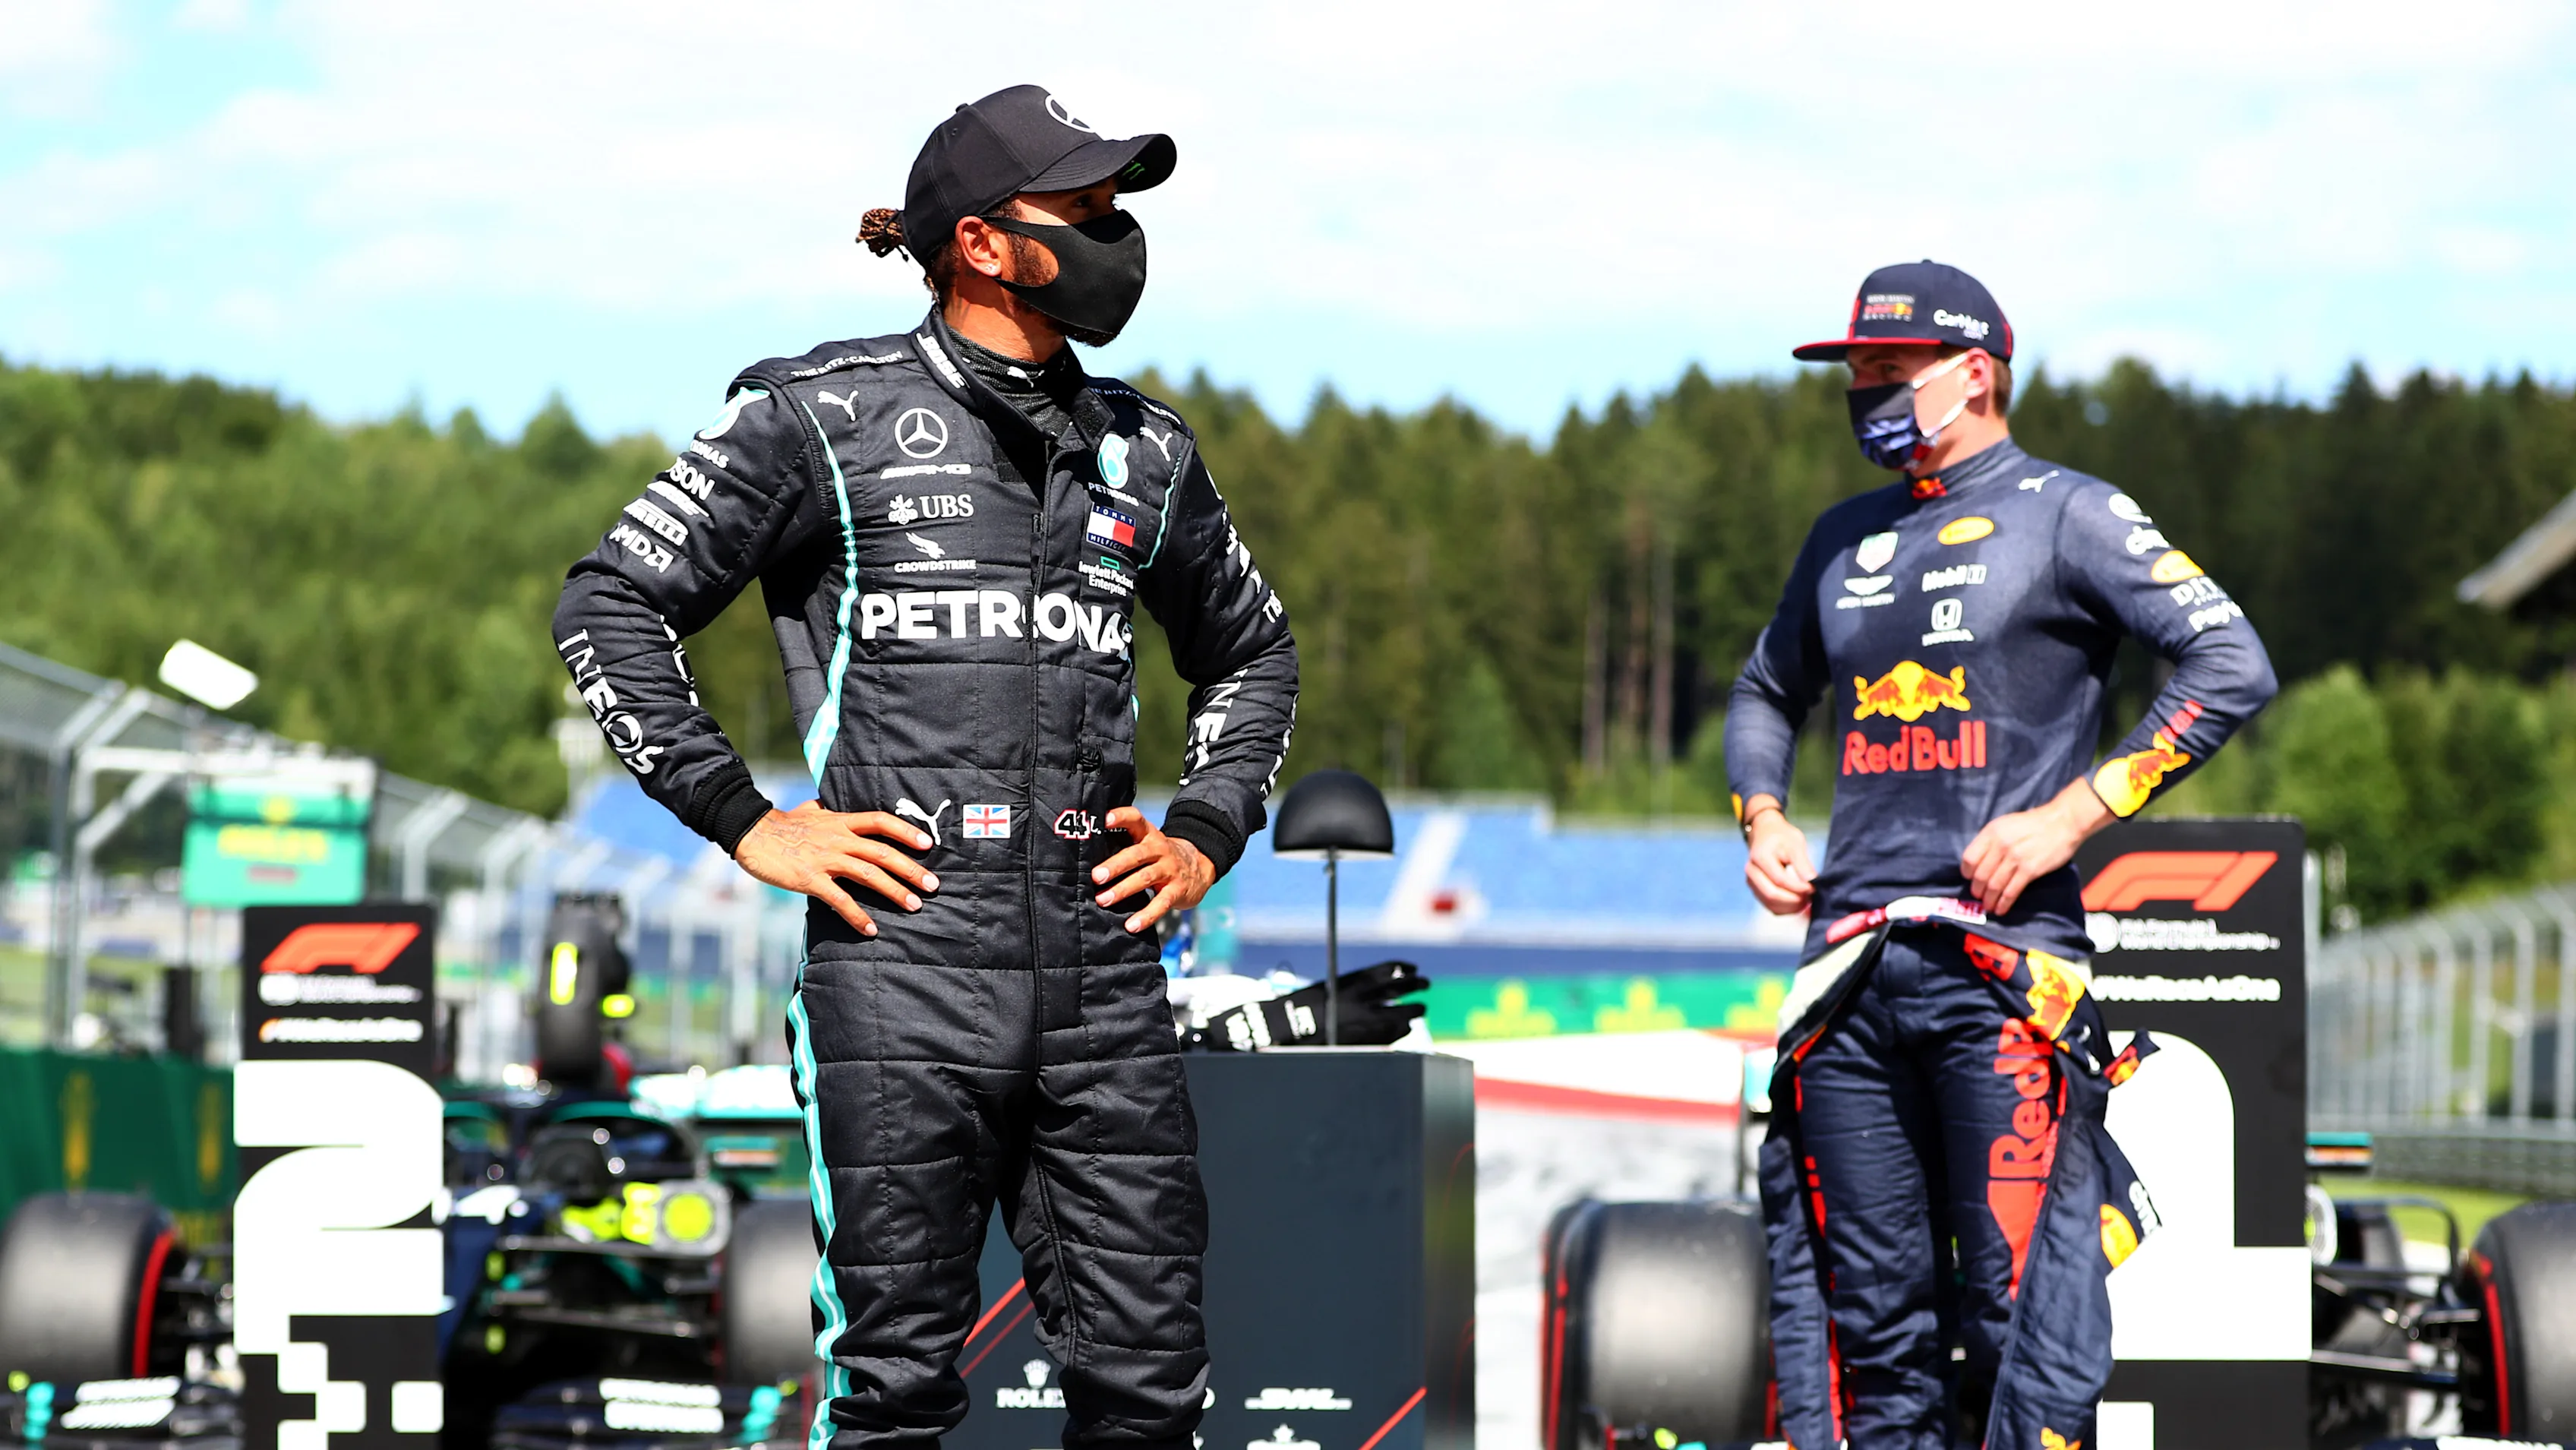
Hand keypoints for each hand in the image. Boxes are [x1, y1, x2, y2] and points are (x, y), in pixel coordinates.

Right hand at [732, 800, 936, 937]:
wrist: (751, 833)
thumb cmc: (782, 824)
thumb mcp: (809, 811)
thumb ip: (824, 811)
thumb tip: (827, 805)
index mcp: (841, 821)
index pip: (881, 822)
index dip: (906, 832)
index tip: (927, 845)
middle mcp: (838, 838)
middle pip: (883, 852)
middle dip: (911, 869)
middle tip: (933, 886)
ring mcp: (825, 859)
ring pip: (869, 874)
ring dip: (894, 892)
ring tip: (914, 906)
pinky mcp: (810, 879)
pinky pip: (840, 899)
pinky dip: (857, 916)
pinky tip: (870, 929)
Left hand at [1091, 806, 1216, 934]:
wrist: (1199, 866)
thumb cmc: (1160, 857)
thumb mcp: (1147, 844)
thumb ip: (1124, 846)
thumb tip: (1086, 858)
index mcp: (1148, 835)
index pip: (1136, 819)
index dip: (1121, 817)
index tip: (1104, 820)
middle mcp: (1160, 849)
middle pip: (1136, 854)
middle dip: (1115, 865)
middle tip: (1095, 876)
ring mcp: (1170, 870)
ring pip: (1145, 878)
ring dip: (1123, 890)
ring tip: (1104, 900)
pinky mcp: (1177, 890)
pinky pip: (1161, 904)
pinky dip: (1146, 915)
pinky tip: (1131, 925)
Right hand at [1742, 796, 1815, 915]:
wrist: (1765, 833)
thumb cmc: (1782, 836)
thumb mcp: (1795, 843)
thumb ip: (1803, 864)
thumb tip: (1813, 882)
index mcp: (1760, 857)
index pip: (1780, 880)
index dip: (1799, 887)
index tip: (1814, 888)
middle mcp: (1751, 872)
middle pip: (1772, 895)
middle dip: (1795, 900)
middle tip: (1812, 897)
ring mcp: (1751, 883)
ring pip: (1771, 904)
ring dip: (1791, 907)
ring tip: (1807, 900)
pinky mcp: (1756, 890)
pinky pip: (1771, 906)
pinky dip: (1786, 909)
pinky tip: (1799, 903)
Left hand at [1960, 777, 2114, 916]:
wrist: (2062, 822)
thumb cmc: (2032, 824)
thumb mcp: (2005, 824)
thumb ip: (1990, 840)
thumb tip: (1978, 862)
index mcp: (1992, 832)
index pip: (1969, 858)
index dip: (1967, 872)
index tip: (1969, 879)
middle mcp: (2000, 845)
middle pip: (1980, 875)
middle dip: (1977, 890)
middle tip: (1978, 896)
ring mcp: (2015, 858)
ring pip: (1994, 886)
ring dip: (1989, 900)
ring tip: (1988, 907)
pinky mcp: (2030, 870)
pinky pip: (2011, 891)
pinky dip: (2004, 903)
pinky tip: (2001, 909)